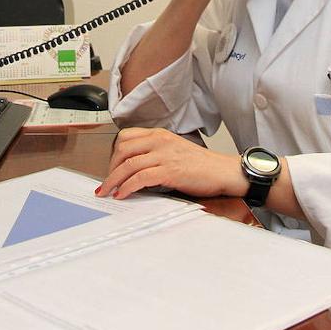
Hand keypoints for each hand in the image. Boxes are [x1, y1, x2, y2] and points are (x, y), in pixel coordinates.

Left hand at [96, 127, 248, 199]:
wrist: (223, 171)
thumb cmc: (201, 165)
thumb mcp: (174, 151)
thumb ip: (154, 154)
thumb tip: (133, 169)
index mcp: (160, 135)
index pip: (126, 136)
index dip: (113, 153)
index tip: (111, 167)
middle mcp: (160, 141)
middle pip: (122, 149)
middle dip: (110, 168)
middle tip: (107, 182)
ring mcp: (164, 155)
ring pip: (128, 164)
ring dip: (113, 180)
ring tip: (108, 192)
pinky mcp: (169, 170)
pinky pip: (140, 177)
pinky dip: (127, 187)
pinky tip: (123, 194)